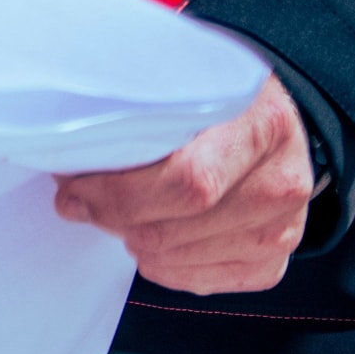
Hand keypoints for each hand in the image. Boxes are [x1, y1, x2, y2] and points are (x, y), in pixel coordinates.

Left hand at [49, 73, 312, 293]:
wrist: (272, 116)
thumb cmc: (216, 93)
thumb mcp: (188, 71)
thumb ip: (137, 96)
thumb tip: (69, 141)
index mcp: (264, 122)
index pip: (188, 180)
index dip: (120, 194)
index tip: (72, 188)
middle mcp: (284, 181)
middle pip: (179, 226)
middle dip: (116, 217)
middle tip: (84, 201)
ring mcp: (284, 229)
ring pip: (182, 258)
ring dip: (135, 241)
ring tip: (119, 211)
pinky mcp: (273, 263)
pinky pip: (202, 282)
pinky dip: (163, 266)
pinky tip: (153, 237)